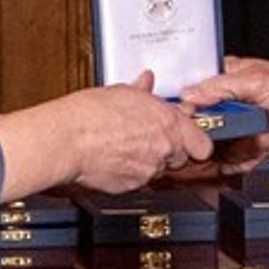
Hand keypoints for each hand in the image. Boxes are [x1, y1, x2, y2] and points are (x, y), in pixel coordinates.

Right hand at [0, 71, 212, 198]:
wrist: (66, 139)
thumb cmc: (89, 114)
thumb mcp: (122, 92)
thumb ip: (142, 91)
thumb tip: (146, 82)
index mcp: (168, 123)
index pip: (203, 144)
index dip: (194, 140)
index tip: (187, 136)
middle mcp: (163, 148)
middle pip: (181, 158)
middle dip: (170, 150)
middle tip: (150, 138)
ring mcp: (148, 170)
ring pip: (159, 170)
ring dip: (149, 161)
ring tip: (126, 146)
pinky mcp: (131, 186)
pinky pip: (139, 180)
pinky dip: (131, 172)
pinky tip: (115, 158)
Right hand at [186, 56, 268, 159]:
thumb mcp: (256, 81)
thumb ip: (221, 87)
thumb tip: (190, 94)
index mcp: (228, 79)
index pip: (194, 91)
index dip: (183, 106)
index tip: (175, 119)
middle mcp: (232, 104)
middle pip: (200, 122)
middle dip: (198, 135)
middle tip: (195, 143)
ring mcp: (241, 126)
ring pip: (214, 144)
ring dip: (215, 152)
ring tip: (216, 155)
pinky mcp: (251, 146)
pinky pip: (233, 159)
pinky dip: (234, 163)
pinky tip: (241, 158)